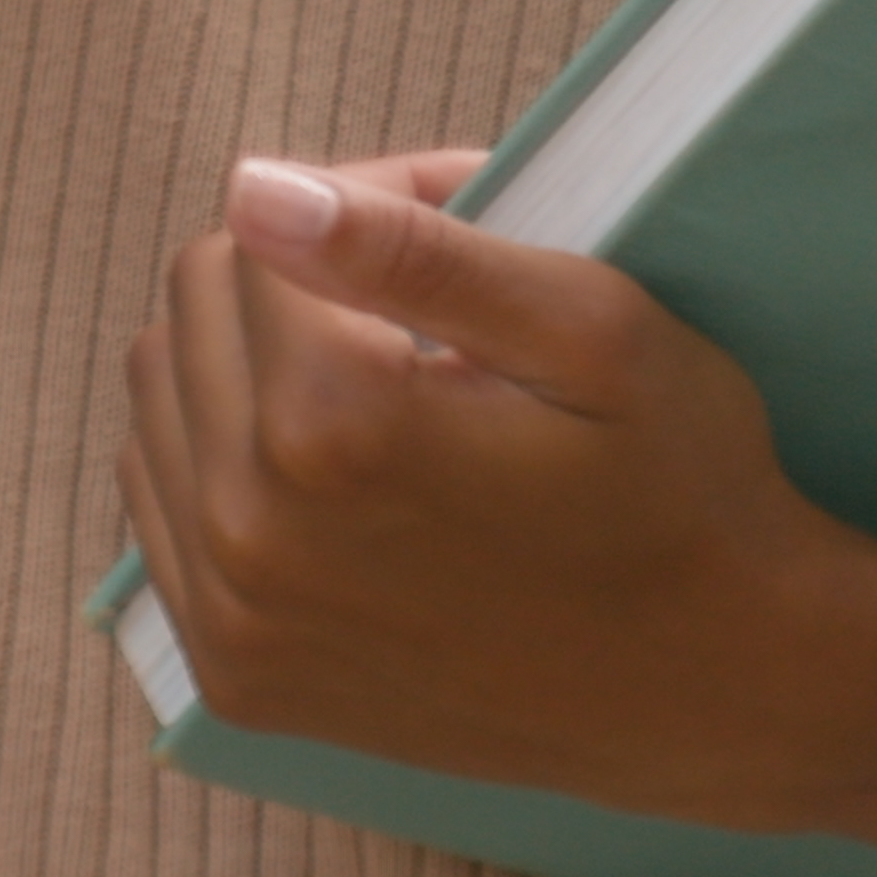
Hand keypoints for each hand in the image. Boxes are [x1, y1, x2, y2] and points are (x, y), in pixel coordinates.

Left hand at [118, 147, 876, 842]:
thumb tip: (253, 187)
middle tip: (423, 318)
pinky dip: (223, 467)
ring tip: (379, 389)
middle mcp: (254, 532)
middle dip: (294, 279)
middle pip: (195, 304)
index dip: (363, 207)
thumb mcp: (590, 329)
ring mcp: (235, 619)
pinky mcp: (237, 679)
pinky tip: (329, 476)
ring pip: (158, 399)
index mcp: (334, 425)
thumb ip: (413, 246)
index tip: (456, 237)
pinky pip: (161, 514)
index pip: (256, 228)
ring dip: (247, 367)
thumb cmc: (678, 488)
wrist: (718, 689)